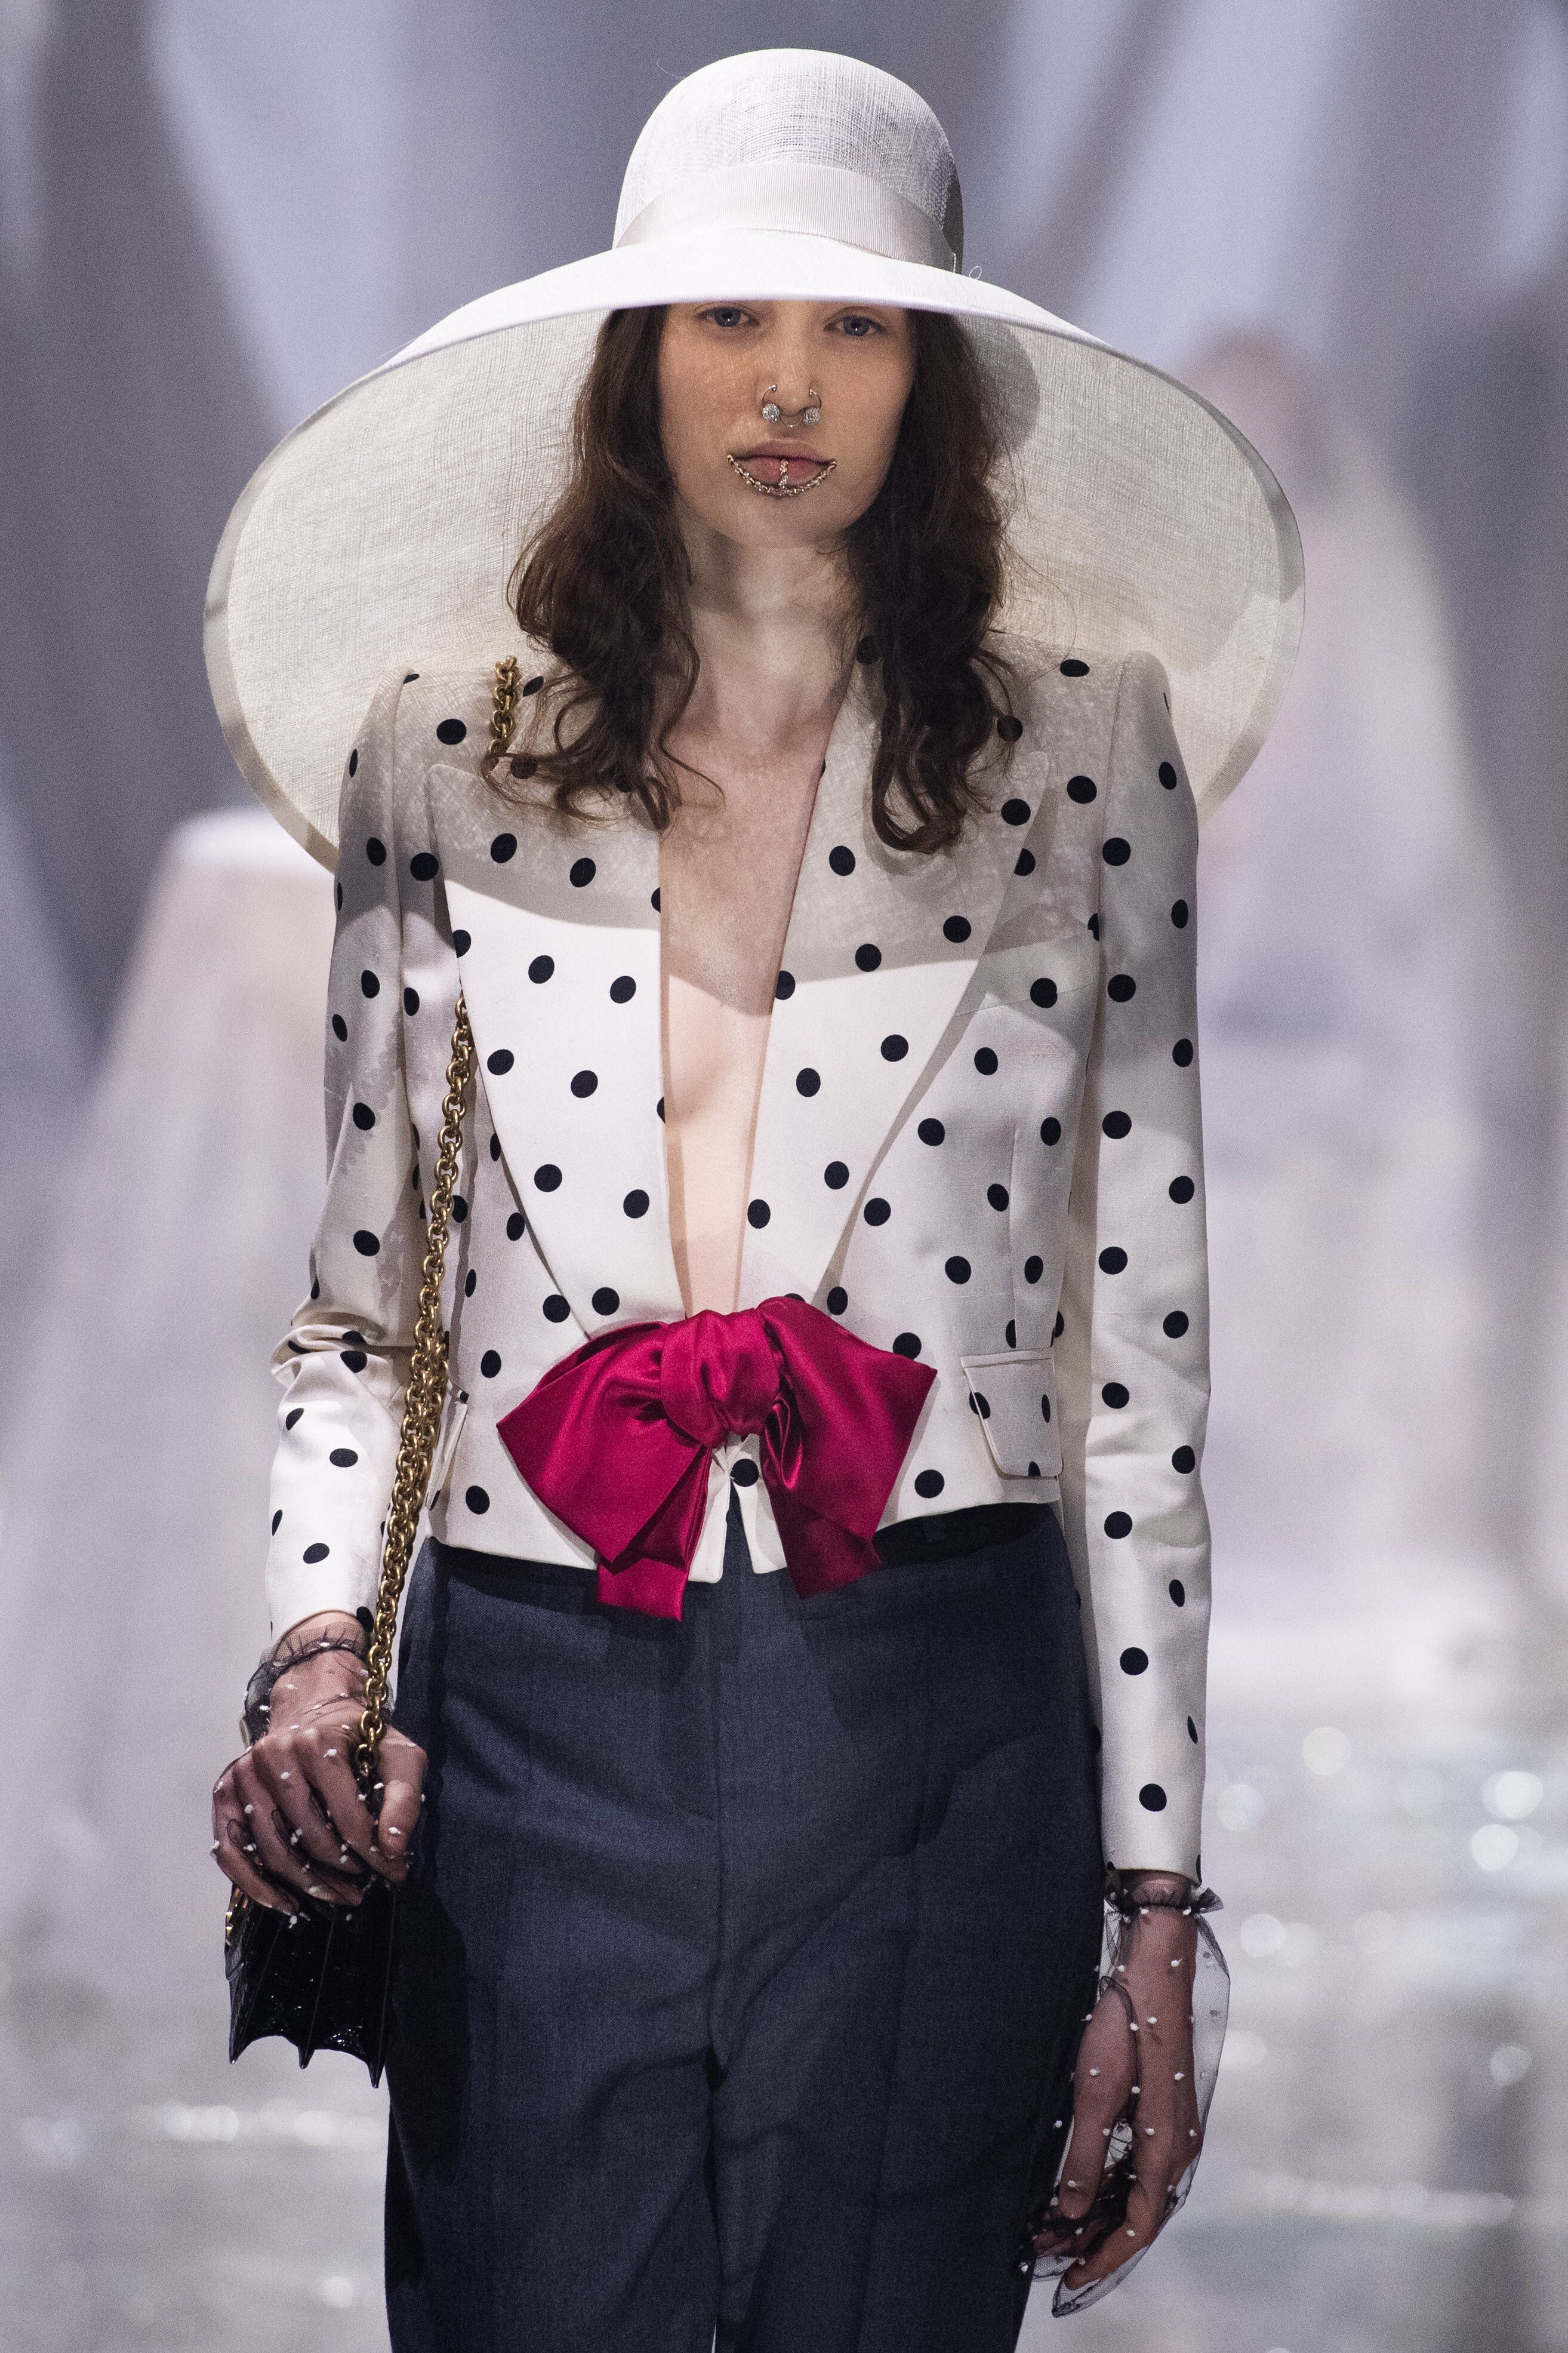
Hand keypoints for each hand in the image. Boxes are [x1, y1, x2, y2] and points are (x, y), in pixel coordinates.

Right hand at [211, 1613, 427, 1914]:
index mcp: (318, 1743)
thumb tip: (395, 1850)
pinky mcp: (226, 1789)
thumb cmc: (361, 1737)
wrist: (313, 1708)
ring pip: (271, 1850)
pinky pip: (229, 1849)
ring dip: (306, 1885)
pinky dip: (253, 1884)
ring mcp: (245, 1772)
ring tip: (337, 1897)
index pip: (348, 1818)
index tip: (394, 1871)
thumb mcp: (398, 1755)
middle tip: (363, 1888)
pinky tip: (284, 1902)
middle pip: (308, 1838)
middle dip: (342, 1872)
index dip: (374, 1854)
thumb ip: (404, 1798)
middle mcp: (274, 1755)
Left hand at [1042, 1873, 1202, 2290]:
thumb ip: (1085, 2155)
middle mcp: (1178, 2146)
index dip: (1102, 2258)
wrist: (1155, 1965)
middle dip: (1091, 2239)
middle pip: (1137, 2214)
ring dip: (1095, 2211)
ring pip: (1135, 2191)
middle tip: (1044, 2251)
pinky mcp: (1162, 2110)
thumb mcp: (1095, 2090)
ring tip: (1049, 2224)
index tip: (1067, 2278)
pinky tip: (1076, 2186)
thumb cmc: (1126, 2022)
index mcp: (1168, 2148)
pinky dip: (1106, 2184)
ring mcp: (1173, 2128)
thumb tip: (1068, 2211)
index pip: (1138, 2226)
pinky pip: (1136, 2165)